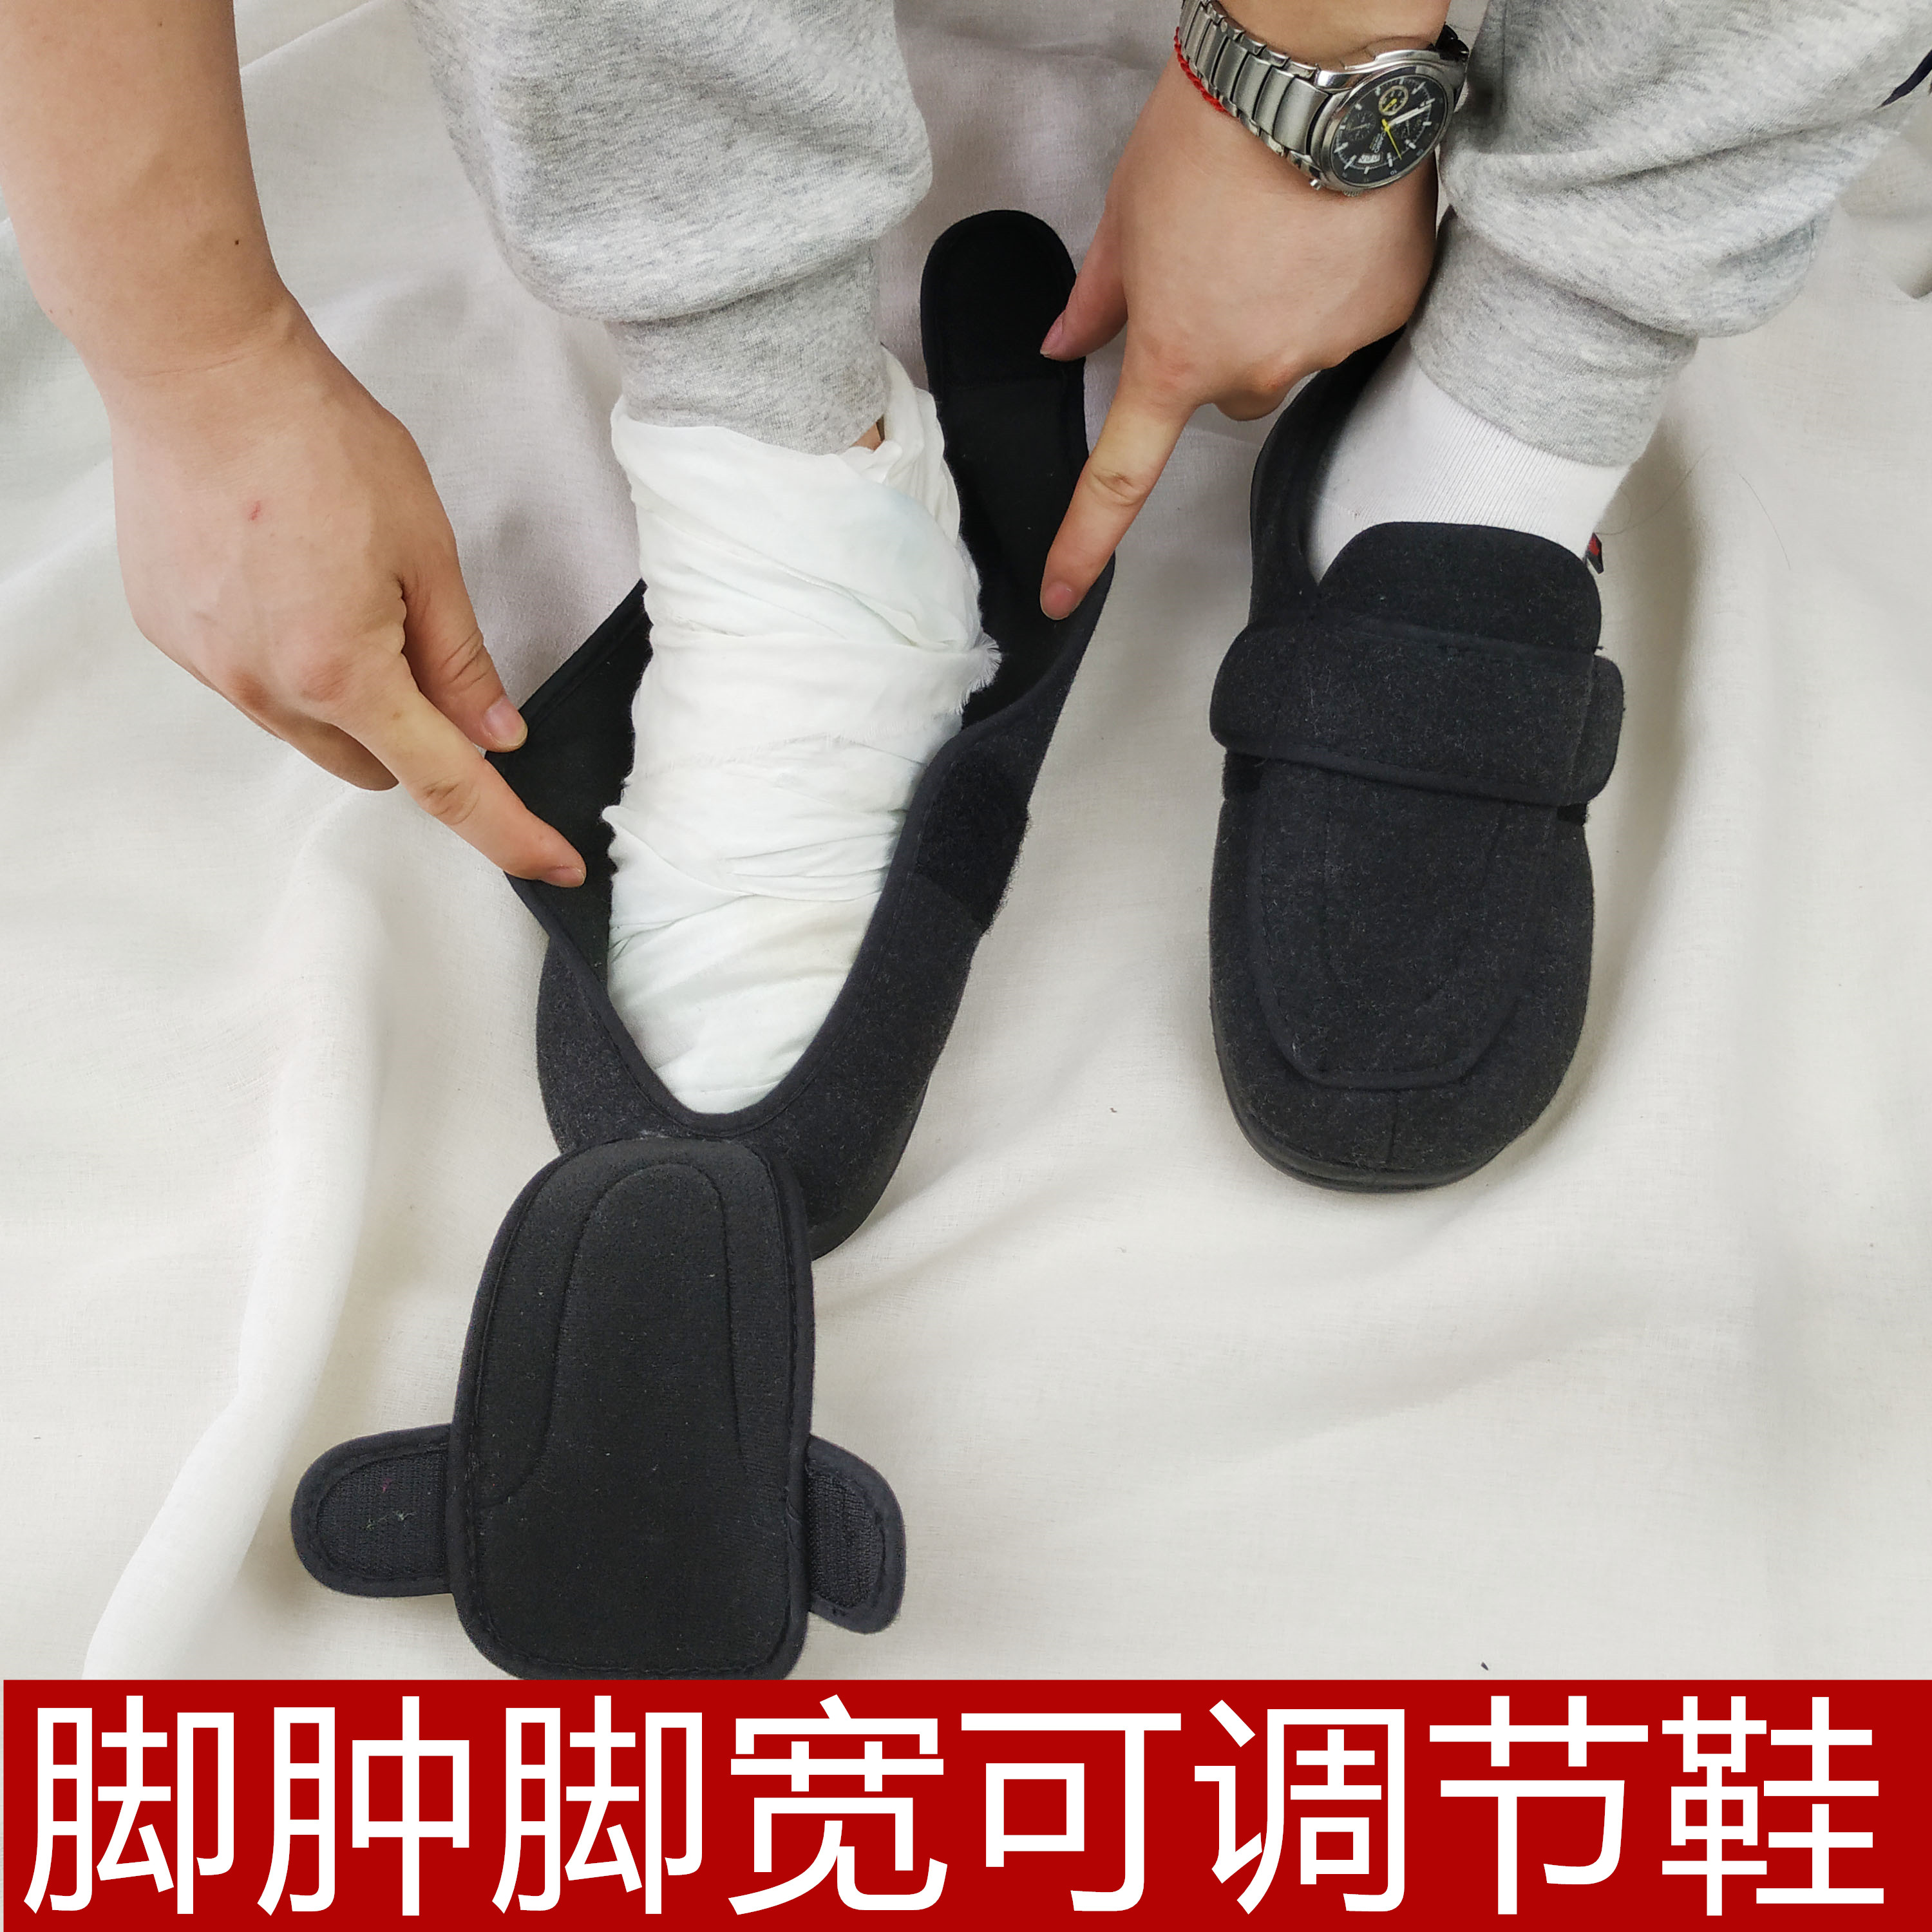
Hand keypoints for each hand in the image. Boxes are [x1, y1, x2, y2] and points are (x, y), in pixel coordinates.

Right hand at [104, 307, 583, 884]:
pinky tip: (289, 578)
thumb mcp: (426, 551)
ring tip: (343, 587)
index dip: (510, 832)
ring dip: (350, 695)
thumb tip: (495, 735)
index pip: (447, 785)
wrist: (200, 370)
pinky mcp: (174, 636)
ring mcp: (212, 667)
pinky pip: (256, 684)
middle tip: (424, 643)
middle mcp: (268, 688)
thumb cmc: (317, 442)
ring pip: (312, 729)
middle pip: (374, 763)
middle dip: (417, 733)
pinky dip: (291, 658)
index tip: (554, 865)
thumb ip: (461, 658)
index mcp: (343, 673)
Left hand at [1038, 56, 1438, 616]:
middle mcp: (1251, 374)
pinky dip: (1342, 285)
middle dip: (1220, 344)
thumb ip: (1097, 299)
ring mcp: (1324, 350)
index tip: (1061, 593)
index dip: (1083, 543)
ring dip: (1283, 312)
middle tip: (1224, 259)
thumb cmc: (1208, 134)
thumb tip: (1065, 345)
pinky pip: (1352, 322)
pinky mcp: (1386, 315)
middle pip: (1228, 395)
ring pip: (1290, 358)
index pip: (1119, 480)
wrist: (1314, 75)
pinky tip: (1334, 225)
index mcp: (1173, 360)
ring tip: (1284, 226)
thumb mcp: (1126, 217)